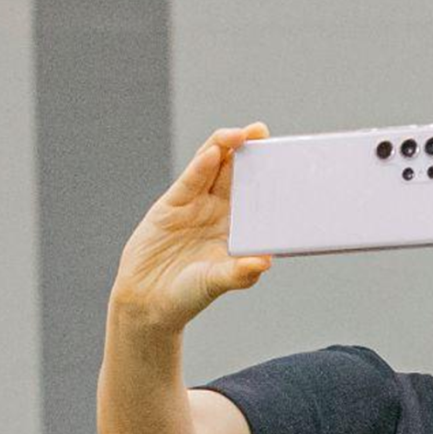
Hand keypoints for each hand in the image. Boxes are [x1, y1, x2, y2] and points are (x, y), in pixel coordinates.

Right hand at [108, 124, 273, 331]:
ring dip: (225, 148)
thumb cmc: (189, 295)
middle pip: (236, 174)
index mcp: (237, 229)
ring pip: (212, 169)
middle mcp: (218, 213)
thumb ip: (240, 273)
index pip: (255, 196)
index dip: (267, 176)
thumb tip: (265, 263)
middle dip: (249, 151)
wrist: (148, 301)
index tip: (284, 159)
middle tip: (264, 133)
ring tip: (241, 133)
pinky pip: (190, 181)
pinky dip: (201, 166)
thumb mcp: (217, 283)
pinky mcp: (172, 205)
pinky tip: (214, 152)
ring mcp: (195, 206)